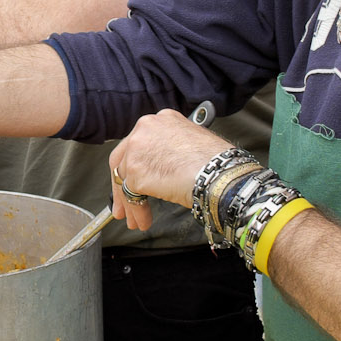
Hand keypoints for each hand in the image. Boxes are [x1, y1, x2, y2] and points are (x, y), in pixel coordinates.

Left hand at [107, 108, 232, 229]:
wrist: (218, 174)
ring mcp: (137, 149)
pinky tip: (144, 220)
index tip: (135, 179)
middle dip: (121, 184)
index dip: (136, 165)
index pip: (138, 143)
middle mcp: (145, 128)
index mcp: (161, 120)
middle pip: (123, 159)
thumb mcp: (191, 143)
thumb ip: (169, 150)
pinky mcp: (136, 171)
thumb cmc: (215, 164)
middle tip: (123, 203)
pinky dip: (136, 211)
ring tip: (134, 220)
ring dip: (129, 203)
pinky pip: (131, 196)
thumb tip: (160, 167)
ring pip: (124, 179)